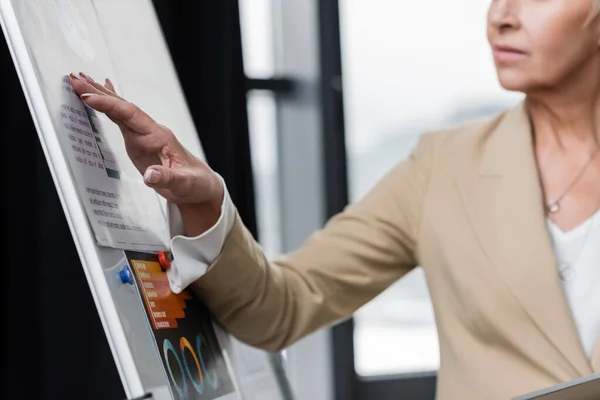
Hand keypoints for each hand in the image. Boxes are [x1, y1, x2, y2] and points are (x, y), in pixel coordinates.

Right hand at [69, 72, 223, 234]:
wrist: (201, 185)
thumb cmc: (195, 183)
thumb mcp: (185, 184)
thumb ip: (167, 178)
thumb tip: (149, 177)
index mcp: (161, 137)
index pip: (132, 116)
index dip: (111, 106)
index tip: (90, 98)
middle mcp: (151, 132)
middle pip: (122, 108)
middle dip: (98, 93)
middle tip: (74, 79)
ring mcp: (144, 136)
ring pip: (120, 111)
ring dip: (100, 96)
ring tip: (79, 81)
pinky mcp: (140, 142)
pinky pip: (122, 120)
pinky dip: (109, 107)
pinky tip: (102, 92)